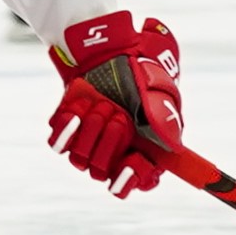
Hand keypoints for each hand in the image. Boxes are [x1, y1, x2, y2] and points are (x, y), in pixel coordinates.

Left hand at [48, 11, 183, 196]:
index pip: (140, 182)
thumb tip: (175, 147)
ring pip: (80, 160)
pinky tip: (79, 109)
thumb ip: (166, 120)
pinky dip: (68, 128)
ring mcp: (90, 146)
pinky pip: (60, 144)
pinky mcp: (68, 133)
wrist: (110, 52)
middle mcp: (116, 155)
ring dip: (91, 131)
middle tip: (118, 114)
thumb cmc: (140, 73)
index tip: (130, 161)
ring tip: (101, 105)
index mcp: (145, 151)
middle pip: (103, 173)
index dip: (131, 179)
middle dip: (109, 142)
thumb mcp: (160, 92)